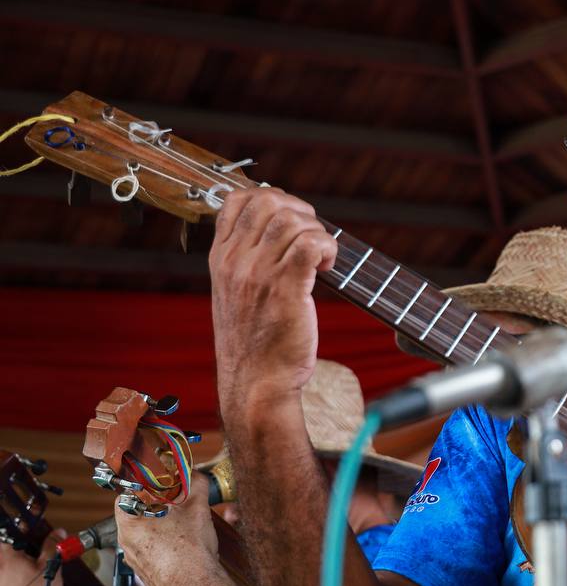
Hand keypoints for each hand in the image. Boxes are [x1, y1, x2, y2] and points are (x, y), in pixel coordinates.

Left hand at [0, 535, 69, 585]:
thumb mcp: (51, 567)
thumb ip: (53, 546)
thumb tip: (57, 534)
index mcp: (5, 559)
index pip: (6, 536)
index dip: (20, 531)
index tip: (30, 531)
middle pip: (6, 552)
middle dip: (22, 550)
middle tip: (38, 554)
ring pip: (7, 568)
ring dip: (20, 566)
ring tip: (36, 573)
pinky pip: (6, 581)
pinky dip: (17, 580)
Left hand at [115, 472, 244, 585]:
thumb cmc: (190, 553)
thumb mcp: (197, 509)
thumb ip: (195, 485)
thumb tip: (194, 475)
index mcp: (129, 522)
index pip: (126, 493)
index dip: (144, 485)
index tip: (159, 482)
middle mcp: (125, 541)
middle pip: (135, 513)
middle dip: (155, 504)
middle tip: (175, 501)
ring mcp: (133, 559)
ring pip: (142, 532)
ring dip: (159, 525)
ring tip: (182, 523)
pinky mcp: (145, 572)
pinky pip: (149, 550)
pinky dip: (162, 543)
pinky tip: (182, 544)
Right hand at [209, 187, 337, 414]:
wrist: (255, 386)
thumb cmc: (255, 345)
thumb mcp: (236, 296)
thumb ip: (248, 262)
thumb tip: (282, 231)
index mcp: (220, 259)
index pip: (237, 200)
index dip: (273, 199)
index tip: (293, 222)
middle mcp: (235, 262)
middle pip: (268, 200)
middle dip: (301, 211)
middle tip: (313, 239)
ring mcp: (258, 274)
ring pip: (292, 220)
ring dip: (317, 232)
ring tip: (321, 259)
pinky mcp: (285, 289)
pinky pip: (311, 244)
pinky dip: (328, 247)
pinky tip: (327, 268)